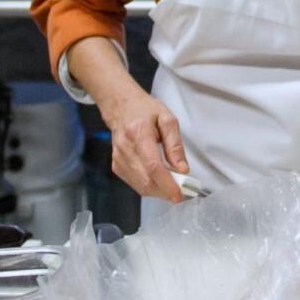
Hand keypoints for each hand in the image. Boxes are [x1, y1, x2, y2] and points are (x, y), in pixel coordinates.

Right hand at [98, 84, 188, 203]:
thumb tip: (182, 169)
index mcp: (139, 133)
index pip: (153, 166)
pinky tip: (158, 179)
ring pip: (141, 186)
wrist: (120, 106)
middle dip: (166, 190)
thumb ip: (175, 145)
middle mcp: (126, 148)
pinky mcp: (117, 166)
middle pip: (146, 180)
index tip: (179, 193)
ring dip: (159, 191)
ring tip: (172, 184)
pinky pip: (135, 184)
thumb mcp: (167, 120)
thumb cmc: (144, 110)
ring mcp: (119, 159)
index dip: (167, 183)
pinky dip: (149, 186)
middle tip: (181, 189)